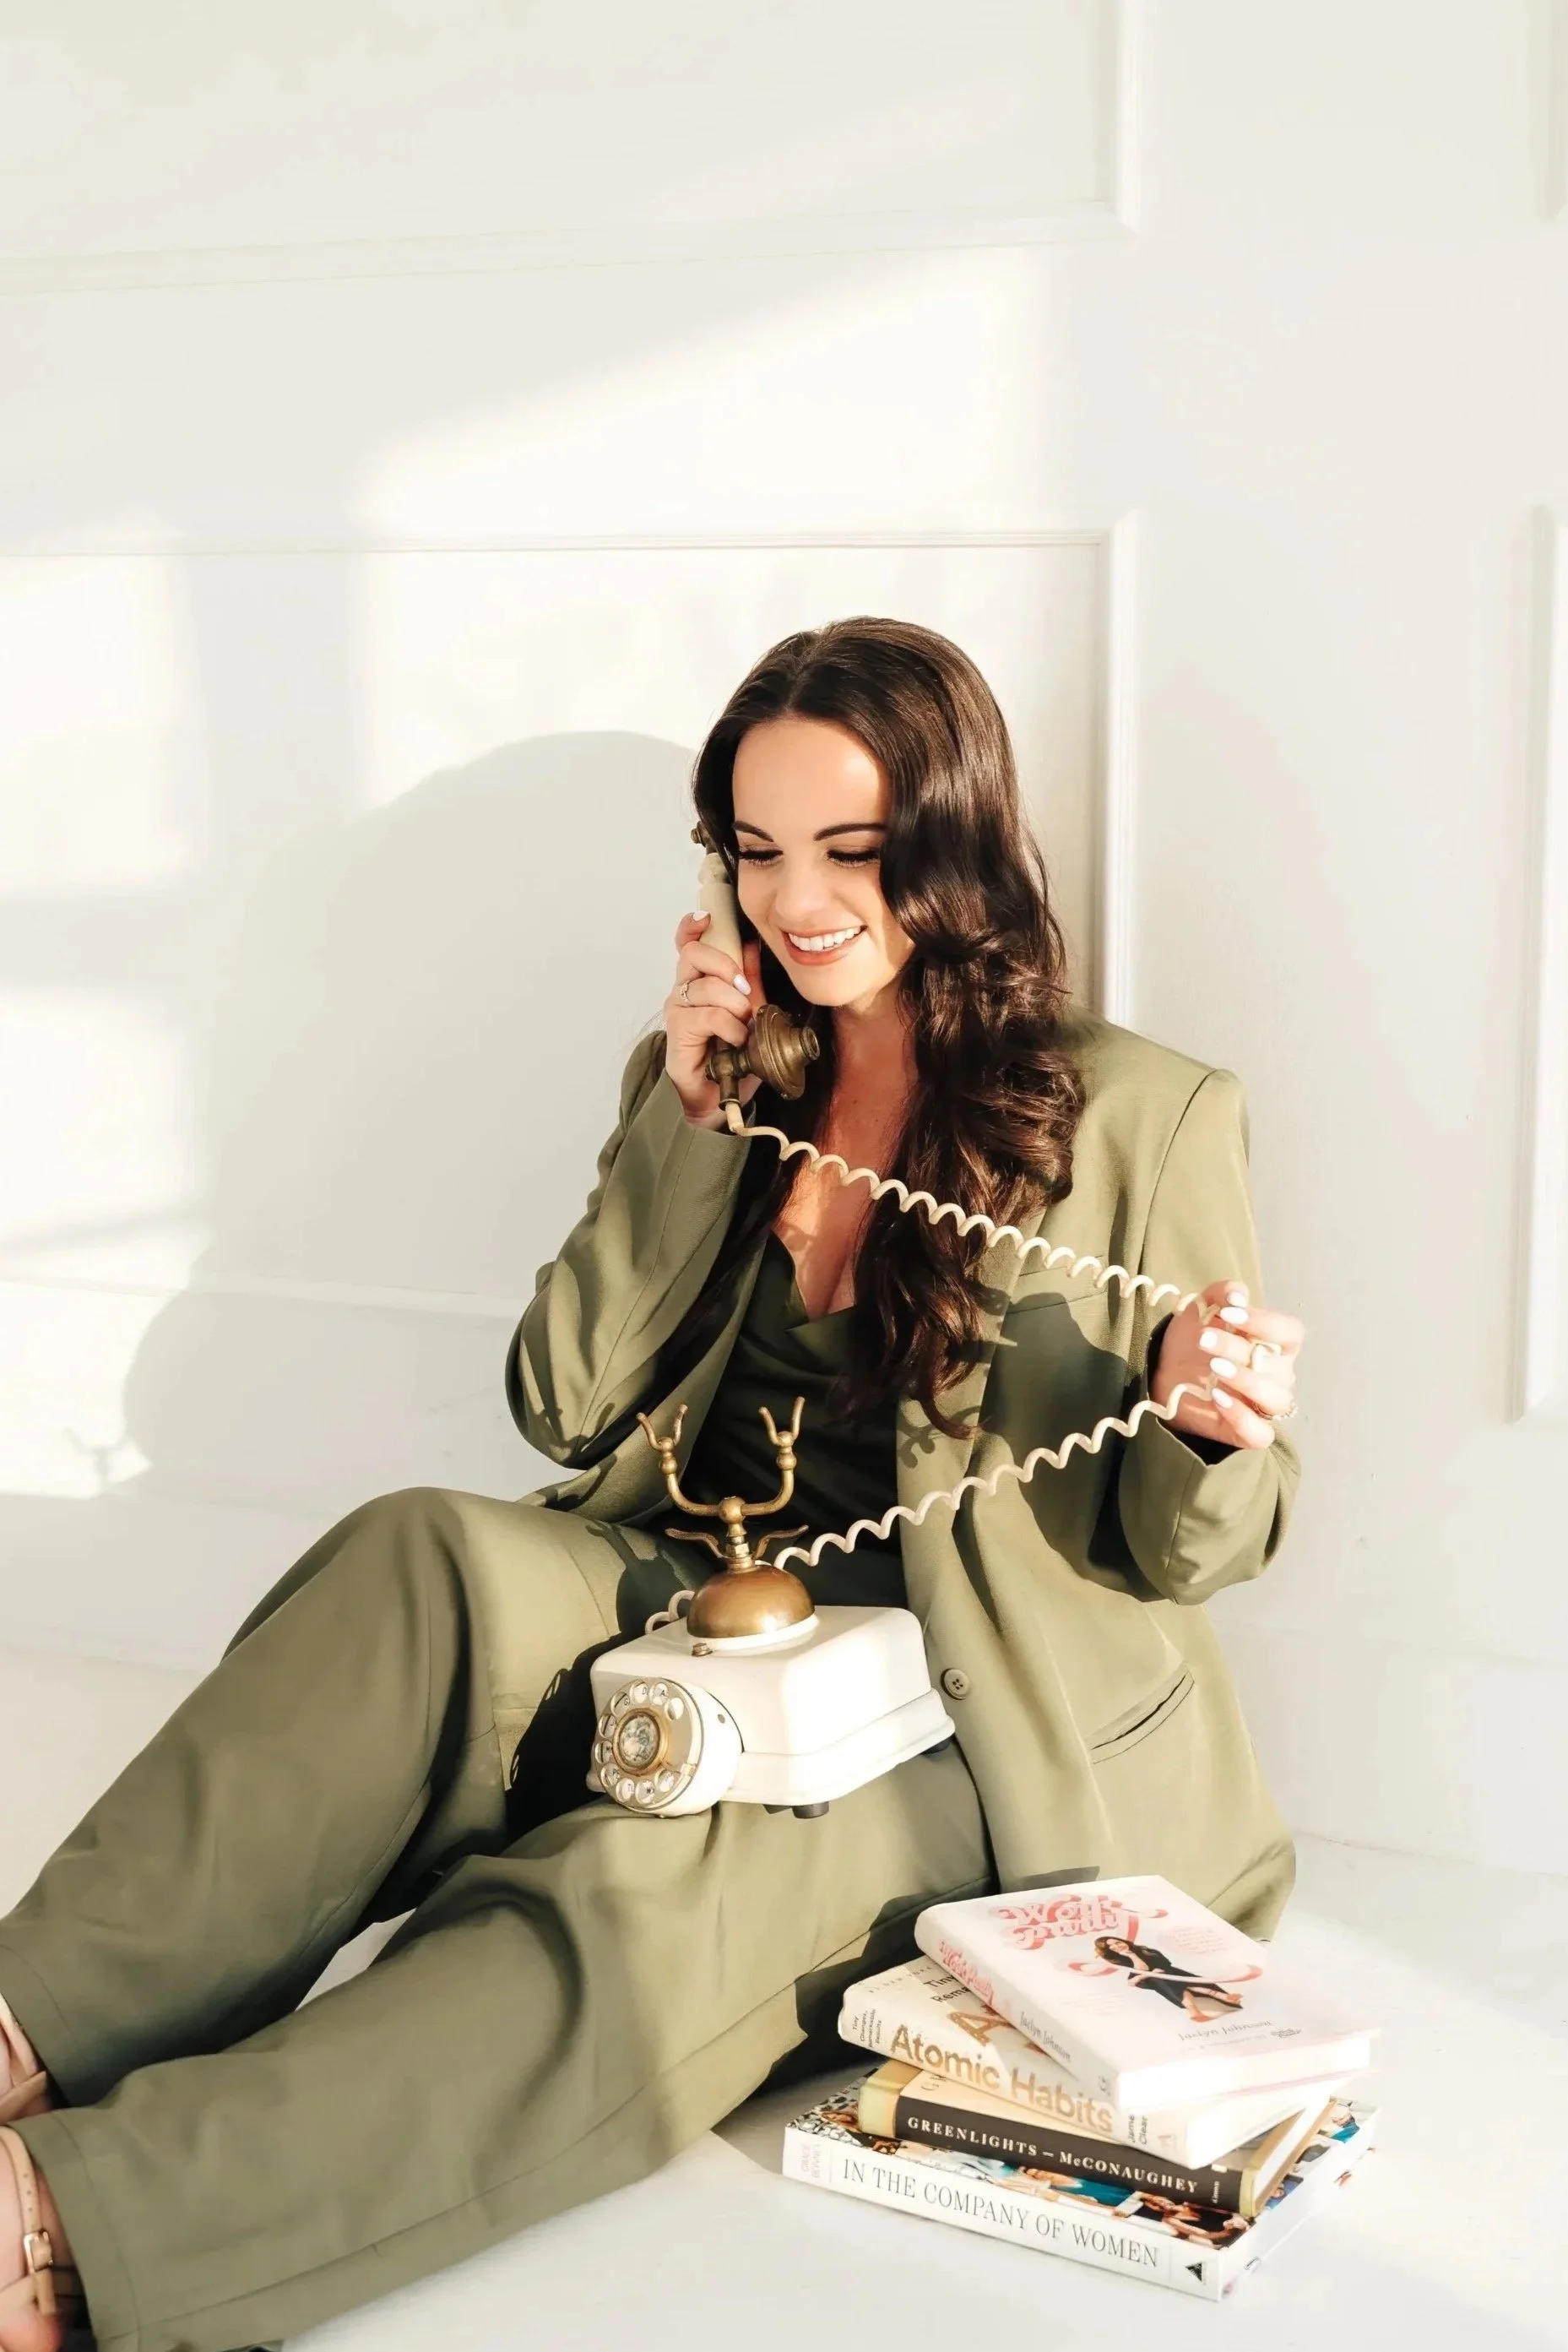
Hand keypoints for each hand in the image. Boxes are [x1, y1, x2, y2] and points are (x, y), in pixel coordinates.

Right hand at [663, 910, 767, 1127]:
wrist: (720, 1096)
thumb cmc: (734, 1055)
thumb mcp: (752, 1012)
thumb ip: (752, 980)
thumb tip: (753, 945)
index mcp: (700, 980)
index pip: (687, 943)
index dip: (692, 927)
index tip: (705, 918)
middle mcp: (683, 990)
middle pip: (693, 953)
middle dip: (724, 964)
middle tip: (744, 988)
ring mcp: (677, 1010)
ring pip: (706, 986)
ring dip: (734, 1005)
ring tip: (745, 1025)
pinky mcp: (677, 1032)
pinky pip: (707, 1015)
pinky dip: (729, 1026)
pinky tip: (738, 1040)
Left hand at [1149, 1280, 1302, 1450]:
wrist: (1161, 1374)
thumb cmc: (1192, 1341)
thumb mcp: (1201, 1309)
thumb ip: (1221, 1293)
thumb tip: (1238, 1294)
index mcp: (1274, 1344)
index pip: (1291, 1332)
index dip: (1265, 1322)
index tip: (1229, 1314)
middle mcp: (1277, 1376)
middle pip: (1275, 1365)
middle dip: (1237, 1349)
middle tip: (1204, 1340)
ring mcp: (1263, 1405)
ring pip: (1276, 1399)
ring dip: (1247, 1382)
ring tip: (1215, 1369)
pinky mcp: (1247, 1432)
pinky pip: (1260, 1433)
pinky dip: (1243, 1417)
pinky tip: (1219, 1399)